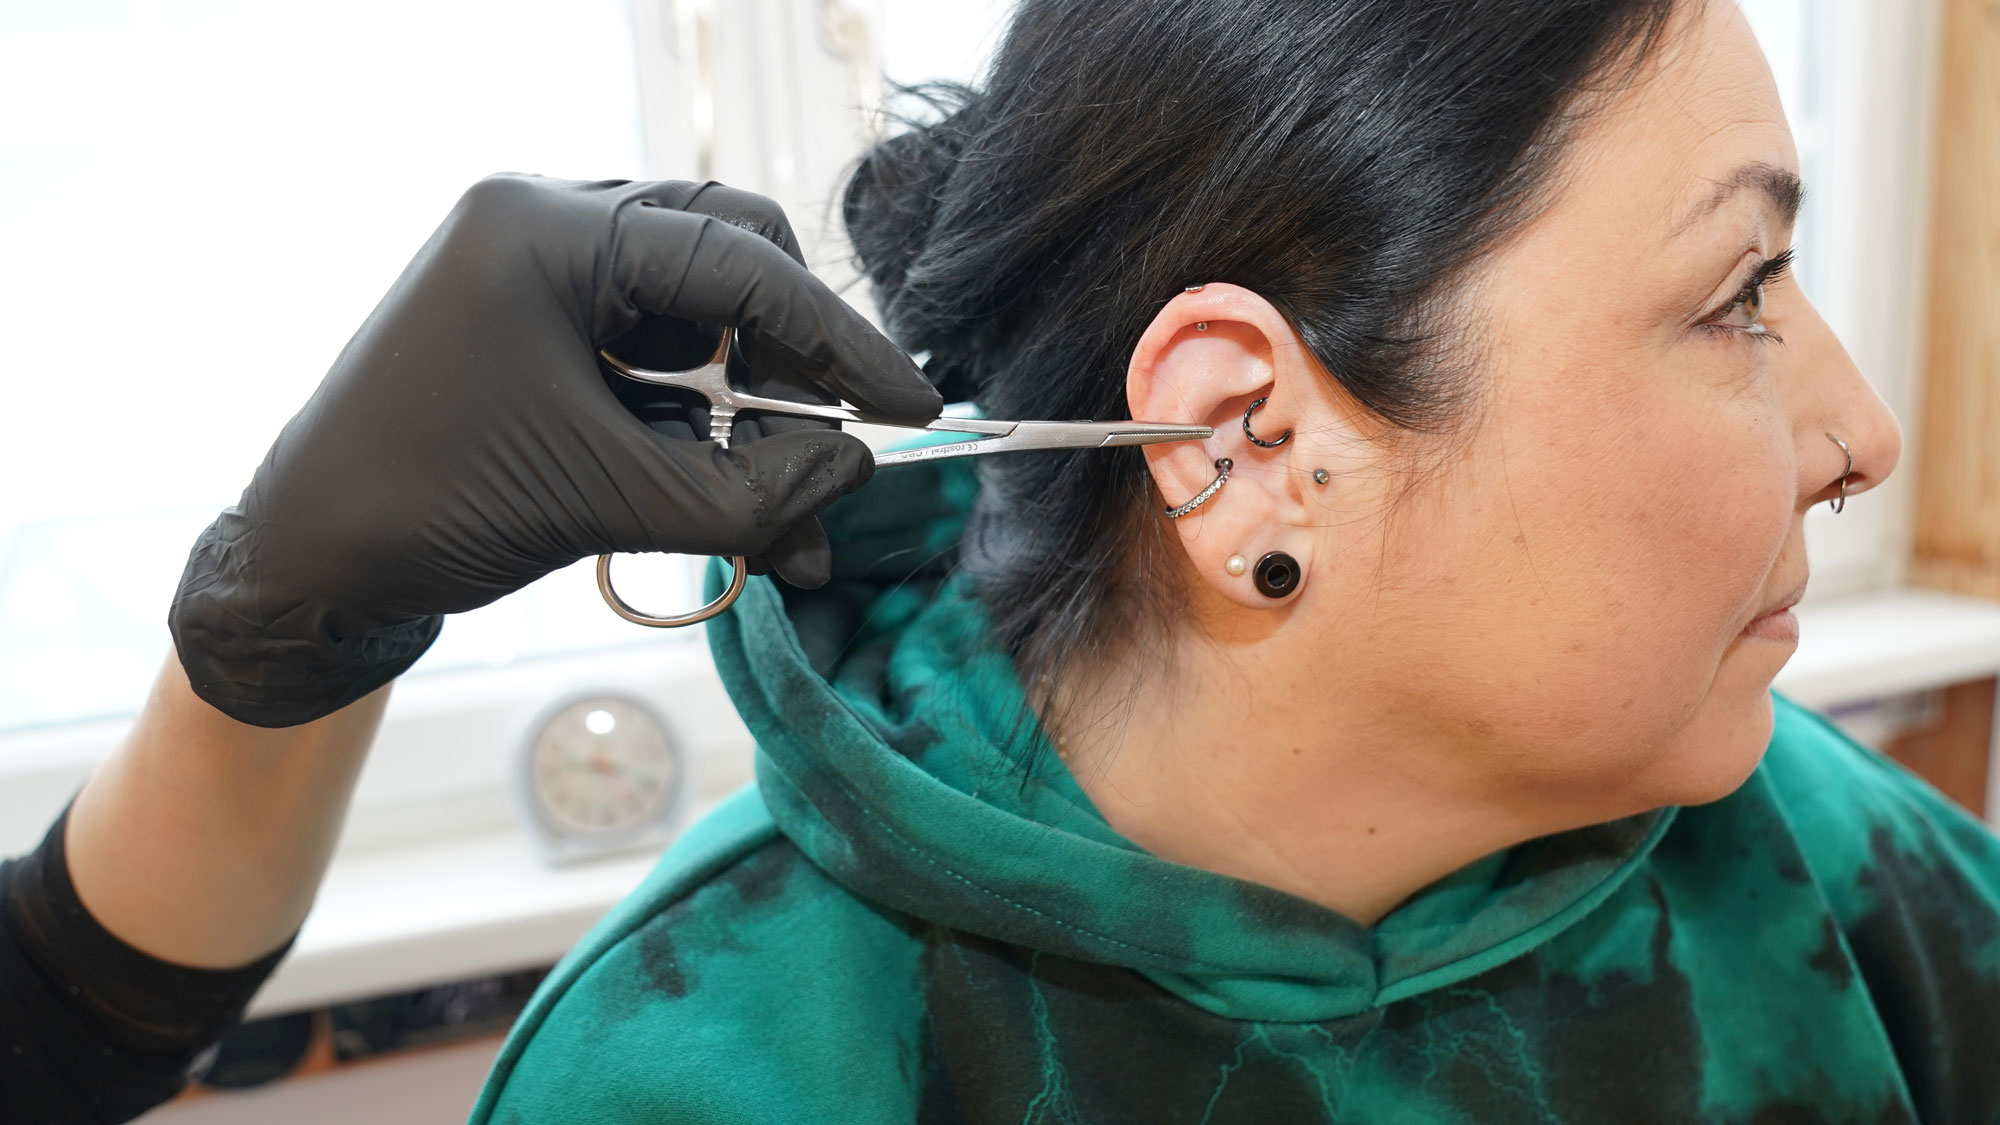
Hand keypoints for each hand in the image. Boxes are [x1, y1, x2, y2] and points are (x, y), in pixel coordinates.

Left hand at [170, 174, 940, 726]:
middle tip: (836, 440)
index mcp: (548, 232)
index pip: (739, 265)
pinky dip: (697, 418)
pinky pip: (651, 348)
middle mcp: (542, 222)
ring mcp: (535, 266)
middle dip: (791, 357)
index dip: (839, 343)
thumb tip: (855, 473)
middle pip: (726, 257)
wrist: (305, 564)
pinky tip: (724, 490)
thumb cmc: (427, 513)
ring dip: (747, 400)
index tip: (910, 407)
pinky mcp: (535, 320)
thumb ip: (751, 489)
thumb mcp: (609, 500)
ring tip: (781, 502)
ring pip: (696, 307)